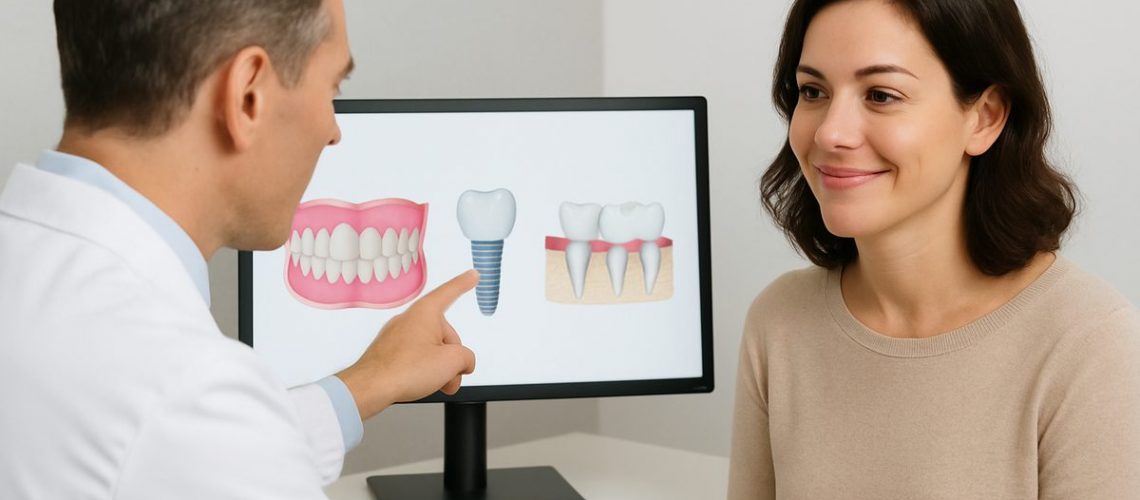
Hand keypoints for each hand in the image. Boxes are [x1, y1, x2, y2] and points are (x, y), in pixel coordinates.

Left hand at [336, 270, 478, 420]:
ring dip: (439, 367)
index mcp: (426, 312)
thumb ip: (466, 357)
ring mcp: (397, 335)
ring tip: (436, 384)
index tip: (472, 275)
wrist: (370, 387)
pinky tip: (420, 383)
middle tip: (451, 377)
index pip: (450, 292)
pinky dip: (422, 369)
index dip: (463, 284)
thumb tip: (463, 362)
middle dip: (452, 358)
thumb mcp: (451, 363)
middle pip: (444, 334)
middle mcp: (409, 319)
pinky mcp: (389, 350)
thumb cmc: (404, 370)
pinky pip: (414, 355)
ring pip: (430, 348)